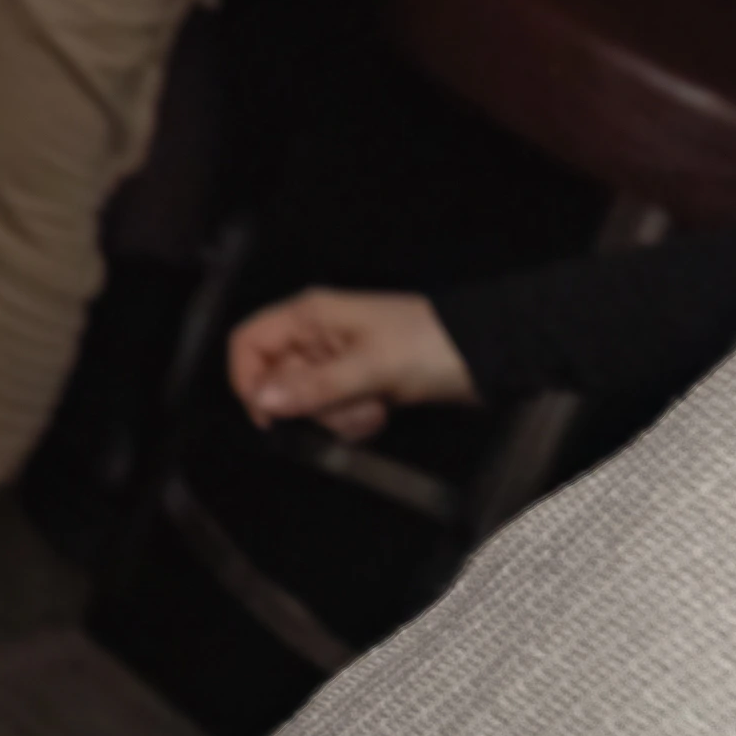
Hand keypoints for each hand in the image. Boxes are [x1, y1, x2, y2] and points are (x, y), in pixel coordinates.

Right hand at [226, 284, 472, 432]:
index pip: (249, 342)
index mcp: (309, 316)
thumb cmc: (427, 348)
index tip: (268, 418)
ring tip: (375, 408)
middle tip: (347, 406)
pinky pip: (335, 409)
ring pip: (307, 401)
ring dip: (337, 416)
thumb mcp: (370, 367)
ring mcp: (337, 361)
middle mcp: (315, 336)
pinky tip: (382, 412)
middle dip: (310, 405)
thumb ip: (314, 386)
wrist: (487, 355)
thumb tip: (261, 402)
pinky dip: (354, 419)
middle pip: (279, 378)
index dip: (248, 379)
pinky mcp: (359, 382)